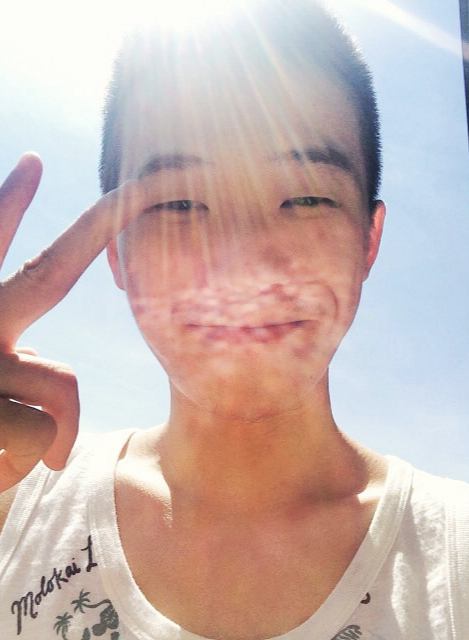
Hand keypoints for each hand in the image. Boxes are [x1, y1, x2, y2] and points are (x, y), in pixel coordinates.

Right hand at [0, 153, 149, 490]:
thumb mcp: (6, 400)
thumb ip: (35, 374)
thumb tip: (53, 381)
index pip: (7, 264)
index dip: (11, 207)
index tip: (30, 161)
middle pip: (41, 275)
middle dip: (88, 230)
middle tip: (110, 177)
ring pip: (63, 385)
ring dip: (60, 430)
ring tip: (20, 451)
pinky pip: (47, 434)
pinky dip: (43, 459)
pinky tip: (9, 471)